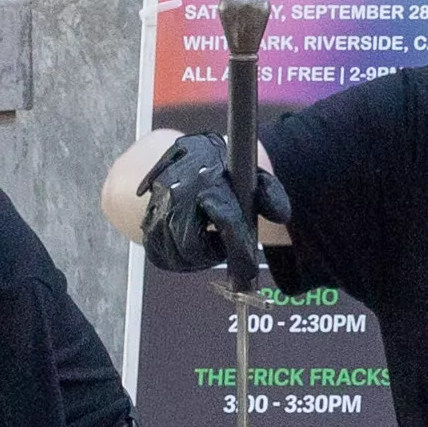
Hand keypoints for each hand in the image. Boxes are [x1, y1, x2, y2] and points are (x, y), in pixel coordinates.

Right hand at [124, 127, 284, 276]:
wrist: (188, 158)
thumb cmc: (223, 172)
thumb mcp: (251, 176)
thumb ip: (270, 195)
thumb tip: (281, 215)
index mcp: (209, 178)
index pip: (225, 219)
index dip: (237, 247)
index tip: (246, 269)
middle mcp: (178, 191)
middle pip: (190, 246)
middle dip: (210, 254)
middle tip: (220, 245)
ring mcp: (157, 206)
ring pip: (174, 254)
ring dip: (195, 258)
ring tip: (206, 239)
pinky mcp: (146, 220)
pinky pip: (160, 255)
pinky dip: (177, 258)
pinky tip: (189, 243)